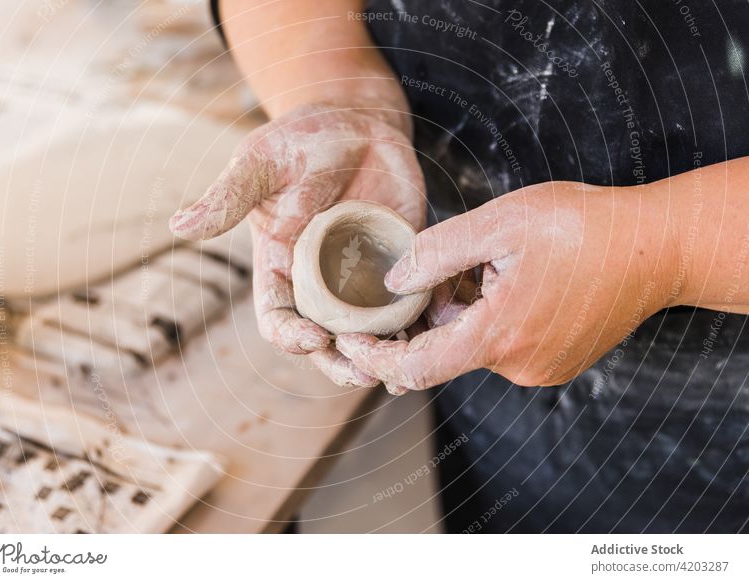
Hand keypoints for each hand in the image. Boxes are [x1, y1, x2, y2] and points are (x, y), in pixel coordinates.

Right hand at [170, 104, 425, 387]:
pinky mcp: (398, 264)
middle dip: (341, 362)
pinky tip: (431, 337)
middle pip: (325, 339)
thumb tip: (178, 225)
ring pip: (366, 332)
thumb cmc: (300, 139)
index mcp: (280, 266)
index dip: (290, 336)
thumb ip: (228, 198)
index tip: (313, 338)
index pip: (277, 317)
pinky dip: (416, 325)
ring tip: (402, 369)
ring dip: (381, 355)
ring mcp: (360, 276)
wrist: (357, 123)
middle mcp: (319, 281)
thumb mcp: (260, 163)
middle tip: (366, 372)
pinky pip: (406, 304)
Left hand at [335, 181, 680, 391]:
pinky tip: (497, 279)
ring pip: (472, 344)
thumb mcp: (500, 223)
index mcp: (499, 336)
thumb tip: (392, 282)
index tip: (350, 336)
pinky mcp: (555, 361)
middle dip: (421, 317)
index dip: (375, 355)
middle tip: (423, 273)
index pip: (415, 368)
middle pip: (443, 351)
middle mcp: (519, 364)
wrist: (660, 247)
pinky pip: (500, 345)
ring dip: (456, 313)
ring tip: (474, 264)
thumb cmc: (584, 227)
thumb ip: (437, 253)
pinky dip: (484, 318)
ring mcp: (540, 367)